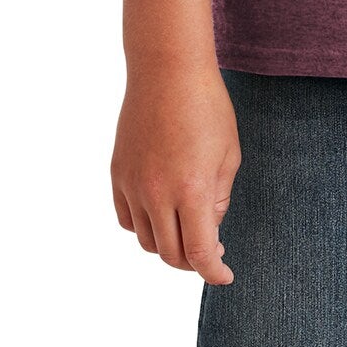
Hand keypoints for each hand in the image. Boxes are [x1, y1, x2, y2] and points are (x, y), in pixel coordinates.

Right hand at [111, 61, 240, 284]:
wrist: (168, 70)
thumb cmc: (207, 106)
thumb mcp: (228, 153)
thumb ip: (218, 198)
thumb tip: (208, 228)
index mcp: (192, 189)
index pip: (199, 252)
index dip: (213, 272)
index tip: (224, 275)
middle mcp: (157, 193)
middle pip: (171, 254)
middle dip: (193, 261)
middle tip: (210, 250)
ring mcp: (133, 184)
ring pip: (147, 240)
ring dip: (168, 245)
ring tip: (187, 229)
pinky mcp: (117, 174)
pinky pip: (127, 219)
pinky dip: (144, 226)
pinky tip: (161, 214)